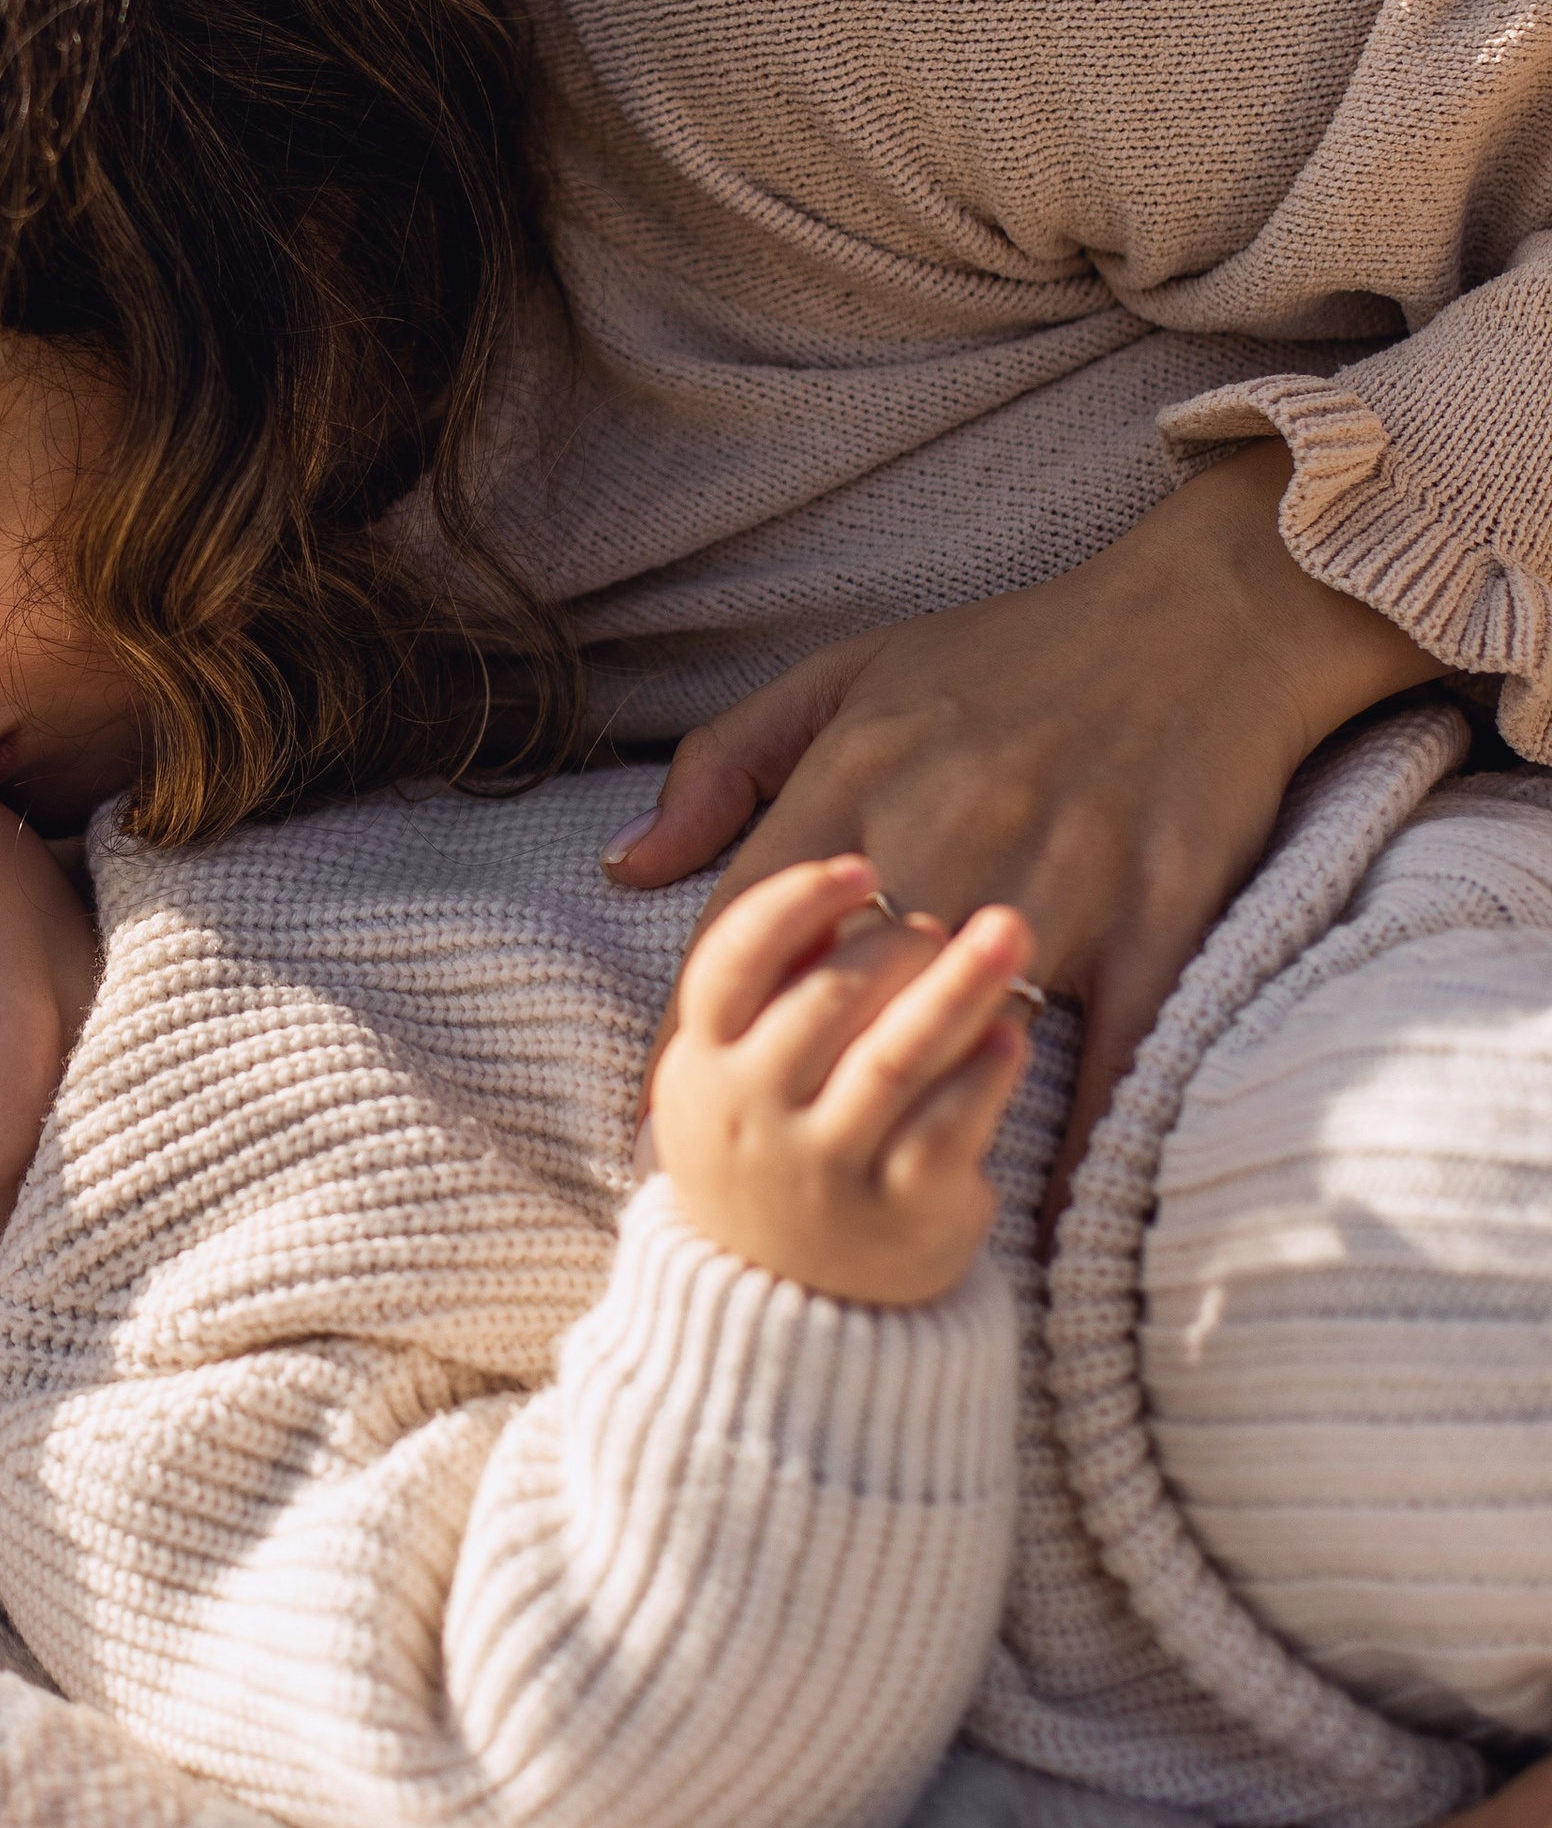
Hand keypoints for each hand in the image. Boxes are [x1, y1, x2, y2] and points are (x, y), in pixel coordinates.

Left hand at [603, 447, 1437, 1222]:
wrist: (1199, 615)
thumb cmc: (1007, 653)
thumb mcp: (848, 675)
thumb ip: (728, 764)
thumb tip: (628, 865)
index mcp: (859, 773)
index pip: (743, 929)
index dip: (692, 1034)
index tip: (659, 1118)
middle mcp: (945, 825)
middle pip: (843, 992)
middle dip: (790, 1092)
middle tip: (746, 1192)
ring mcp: (1055, 871)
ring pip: (963, 1023)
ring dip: (914, 1115)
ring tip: (856, 1212)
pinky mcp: (1155, 906)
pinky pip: (1110, 1044)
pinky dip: (1076, 1132)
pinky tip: (1040, 1210)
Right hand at [644, 851, 1033, 1305]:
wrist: (787, 1313)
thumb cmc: (771, 1149)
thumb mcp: (732, 1072)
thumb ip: (772, 978)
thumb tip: (830, 884)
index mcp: (701, 1065)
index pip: (732, 960)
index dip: (795, 902)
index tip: (860, 868)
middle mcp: (749, 1117)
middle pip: (826, 1001)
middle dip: (895, 943)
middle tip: (946, 921)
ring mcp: (823, 1171)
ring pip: (894, 1059)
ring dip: (957, 987)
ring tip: (1008, 933)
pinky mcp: (898, 1217)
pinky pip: (949, 1129)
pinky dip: (983, 1077)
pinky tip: (1013, 1038)